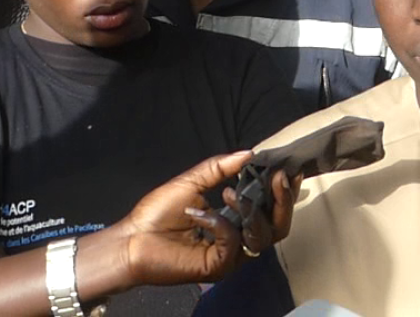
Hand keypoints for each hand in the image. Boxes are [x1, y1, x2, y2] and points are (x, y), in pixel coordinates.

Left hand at [109, 150, 295, 286]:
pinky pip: (233, 243)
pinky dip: (220, 223)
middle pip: (278, 226)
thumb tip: (249, 153)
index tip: (287, 169)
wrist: (131, 239)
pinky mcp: (217, 266)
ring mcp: (229, 255)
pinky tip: (199, 214)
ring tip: (229, 193)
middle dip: (283, 201)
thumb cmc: (157, 213)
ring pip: (263, 237)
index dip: (284, 192)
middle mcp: (238, 240)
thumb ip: (221, 168)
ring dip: (251, 209)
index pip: (271, 210)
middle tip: (278, 177)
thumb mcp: (193, 181)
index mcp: (235, 220)